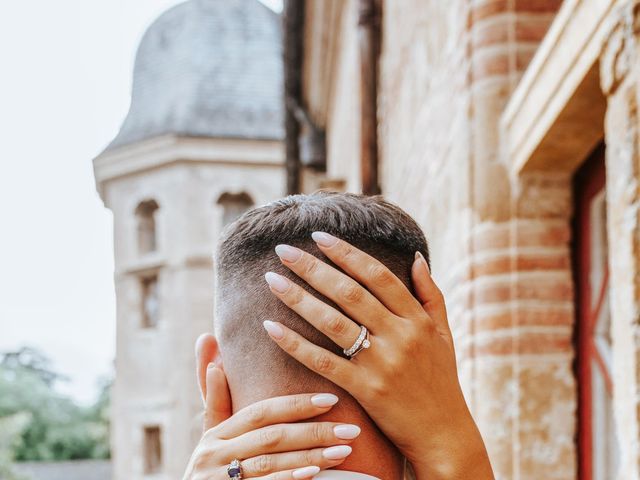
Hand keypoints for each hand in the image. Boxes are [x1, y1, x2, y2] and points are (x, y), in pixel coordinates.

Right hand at [185, 335, 356, 478]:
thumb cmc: (211, 470)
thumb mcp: (210, 436)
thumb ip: (216, 396)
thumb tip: (207, 338)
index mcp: (216, 434)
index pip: (261, 413)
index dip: (296, 405)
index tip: (331, 399)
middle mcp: (214, 455)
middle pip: (272, 437)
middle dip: (314, 431)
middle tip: (350, 429)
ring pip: (272, 463)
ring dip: (312, 456)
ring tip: (345, 451)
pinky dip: (291, 479)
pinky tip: (317, 474)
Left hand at [262, 233, 493, 479]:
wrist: (443, 434)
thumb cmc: (442, 381)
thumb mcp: (445, 334)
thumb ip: (431, 294)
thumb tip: (418, 257)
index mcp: (417, 319)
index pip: (377, 275)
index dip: (346, 253)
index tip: (319, 236)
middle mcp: (400, 336)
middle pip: (349, 293)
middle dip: (313, 267)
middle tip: (284, 250)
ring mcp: (382, 363)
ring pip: (332, 322)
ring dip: (299, 298)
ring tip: (271, 279)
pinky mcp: (366, 390)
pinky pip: (323, 362)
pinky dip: (295, 343)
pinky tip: (271, 326)